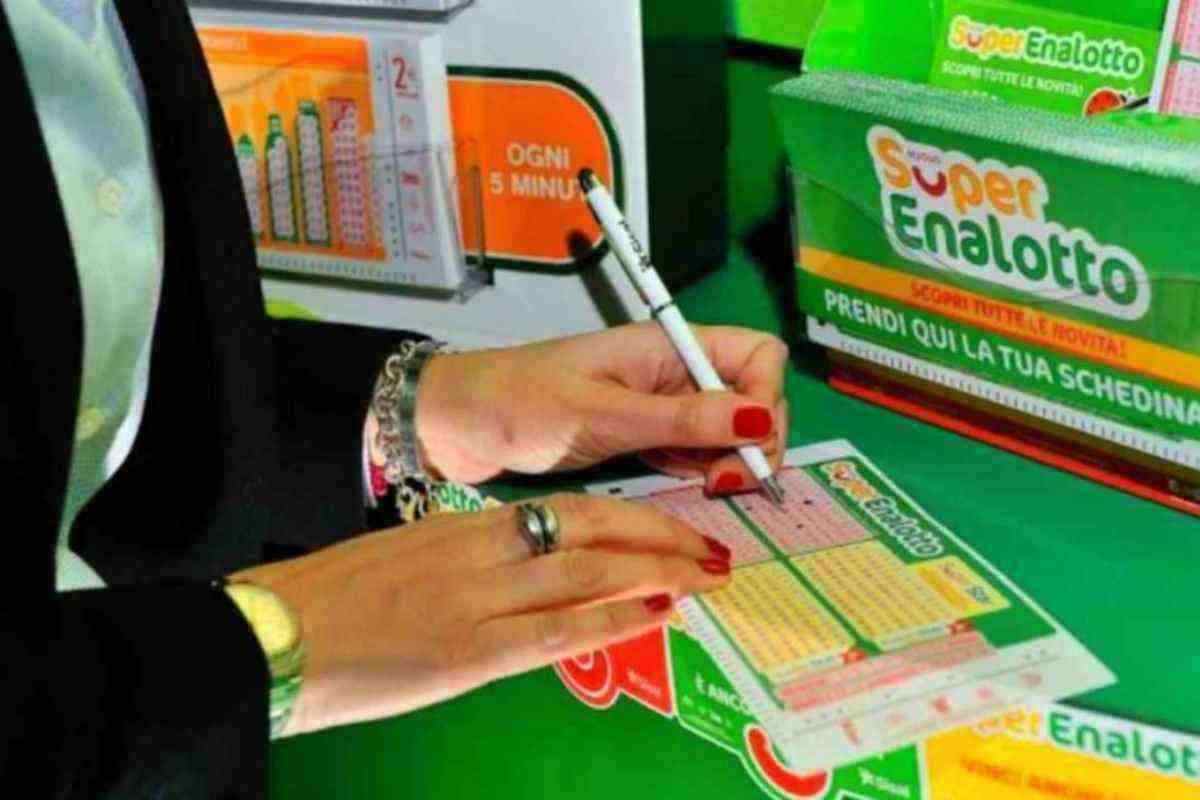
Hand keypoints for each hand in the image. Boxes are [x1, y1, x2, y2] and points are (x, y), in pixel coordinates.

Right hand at [232, 494, 731, 735]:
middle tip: (712, 548)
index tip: (673, 525)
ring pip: (585, 572)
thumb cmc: (333, 598)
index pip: (568, 509)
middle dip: (662, 537)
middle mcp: (479, 552)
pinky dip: (610, 621)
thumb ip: (471, 561)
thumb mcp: (409, 561)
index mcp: (464, 525)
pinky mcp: (465, 654)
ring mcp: (476, 601)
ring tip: (704, 577)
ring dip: (655, 572)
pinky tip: (653, 615)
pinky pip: (554, 632)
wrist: (271, 632)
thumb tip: (533, 575)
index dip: (632, 516)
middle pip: (592, 530)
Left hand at [416, 322, 788, 494]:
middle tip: (722, 481)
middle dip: (753, 440)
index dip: (766, 397)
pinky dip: (700, 473)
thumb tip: (760, 418)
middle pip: (751, 397)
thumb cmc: (519, 404)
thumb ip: (682, 420)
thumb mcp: (603, 414)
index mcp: (666, 347)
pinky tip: (686, 489)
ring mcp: (659, 408)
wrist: (455, 426)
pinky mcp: (641, 440)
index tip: (743, 443)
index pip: (757, 355)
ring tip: (704, 490)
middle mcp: (672, 373)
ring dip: (729, 462)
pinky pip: (694, 455)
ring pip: (726, 432)